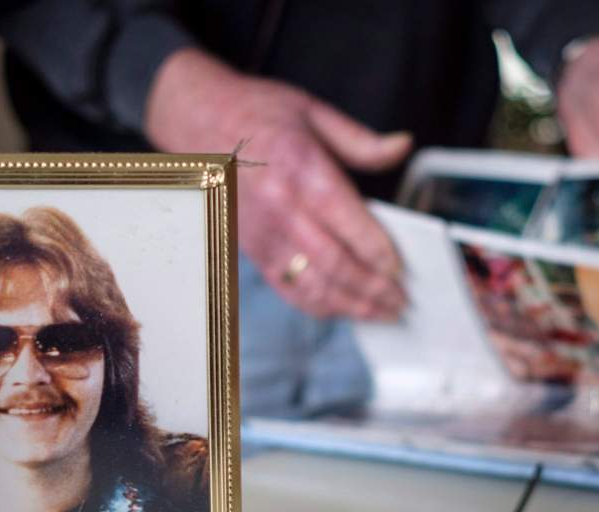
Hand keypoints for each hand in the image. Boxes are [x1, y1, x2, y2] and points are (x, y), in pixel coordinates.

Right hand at [144, 48, 410, 319]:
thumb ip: (362, 140)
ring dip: (351, 305)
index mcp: (301, 169)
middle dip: (374, 289)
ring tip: (381, 313)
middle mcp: (281, 207)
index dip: (380, 253)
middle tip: (401, 302)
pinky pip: (288, 287)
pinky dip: (318, 305)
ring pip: (313, 284)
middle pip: (335, 263)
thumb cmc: (256, 114)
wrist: (195, 120)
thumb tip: (403, 146)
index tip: (403, 269)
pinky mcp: (252, 249)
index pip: (350, 223)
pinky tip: (343, 309)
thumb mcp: (313, 111)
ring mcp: (263, 233)